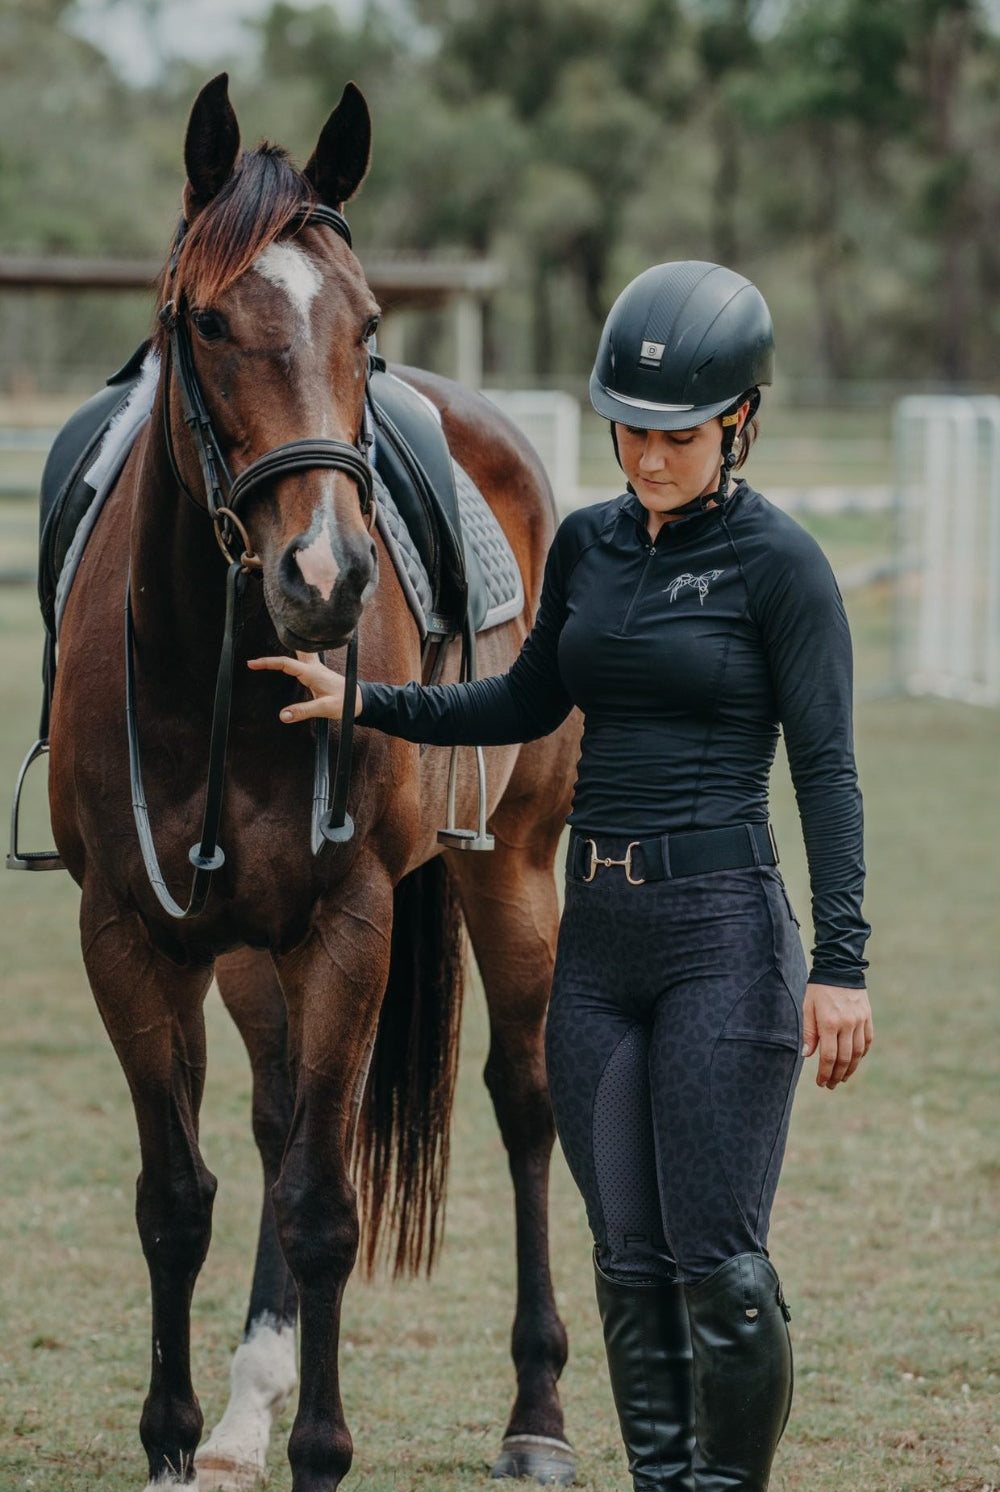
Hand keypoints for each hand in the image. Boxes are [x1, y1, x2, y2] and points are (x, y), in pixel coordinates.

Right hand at [247, 652, 362, 722]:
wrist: (360, 700)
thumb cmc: (345, 703)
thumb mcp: (324, 708)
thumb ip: (303, 711)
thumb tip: (282, 716)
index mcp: (312, 673)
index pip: (286, 663)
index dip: (267, 662)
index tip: (252, 663)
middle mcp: (314, 667)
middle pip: (295, 649)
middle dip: (280, 644)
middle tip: (265, 639)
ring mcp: (317, 669)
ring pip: (300, 652)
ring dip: (289, 646)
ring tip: (275, 641)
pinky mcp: (318, 673)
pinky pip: (303, 659)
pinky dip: (295, 655)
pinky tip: (291, 657)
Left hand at [801, 983, 872, 1089]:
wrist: (839, 968)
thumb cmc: (818, 989)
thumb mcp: (807, 1007)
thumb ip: (809, 1032)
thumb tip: (807, 1055)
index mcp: (829, 1022)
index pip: (829, 1056)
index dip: (825, 1073)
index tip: (821, 1082)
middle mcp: (847, 1024)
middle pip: (845, 1058)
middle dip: (837, 1075)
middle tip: (830, 1085)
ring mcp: (859, 1021)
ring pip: (858, 1053)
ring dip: (851, 1069)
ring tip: (842, 1078)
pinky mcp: (868, 1017)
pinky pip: (867, 1041)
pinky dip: (861, 1054)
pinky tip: (854, 1061)